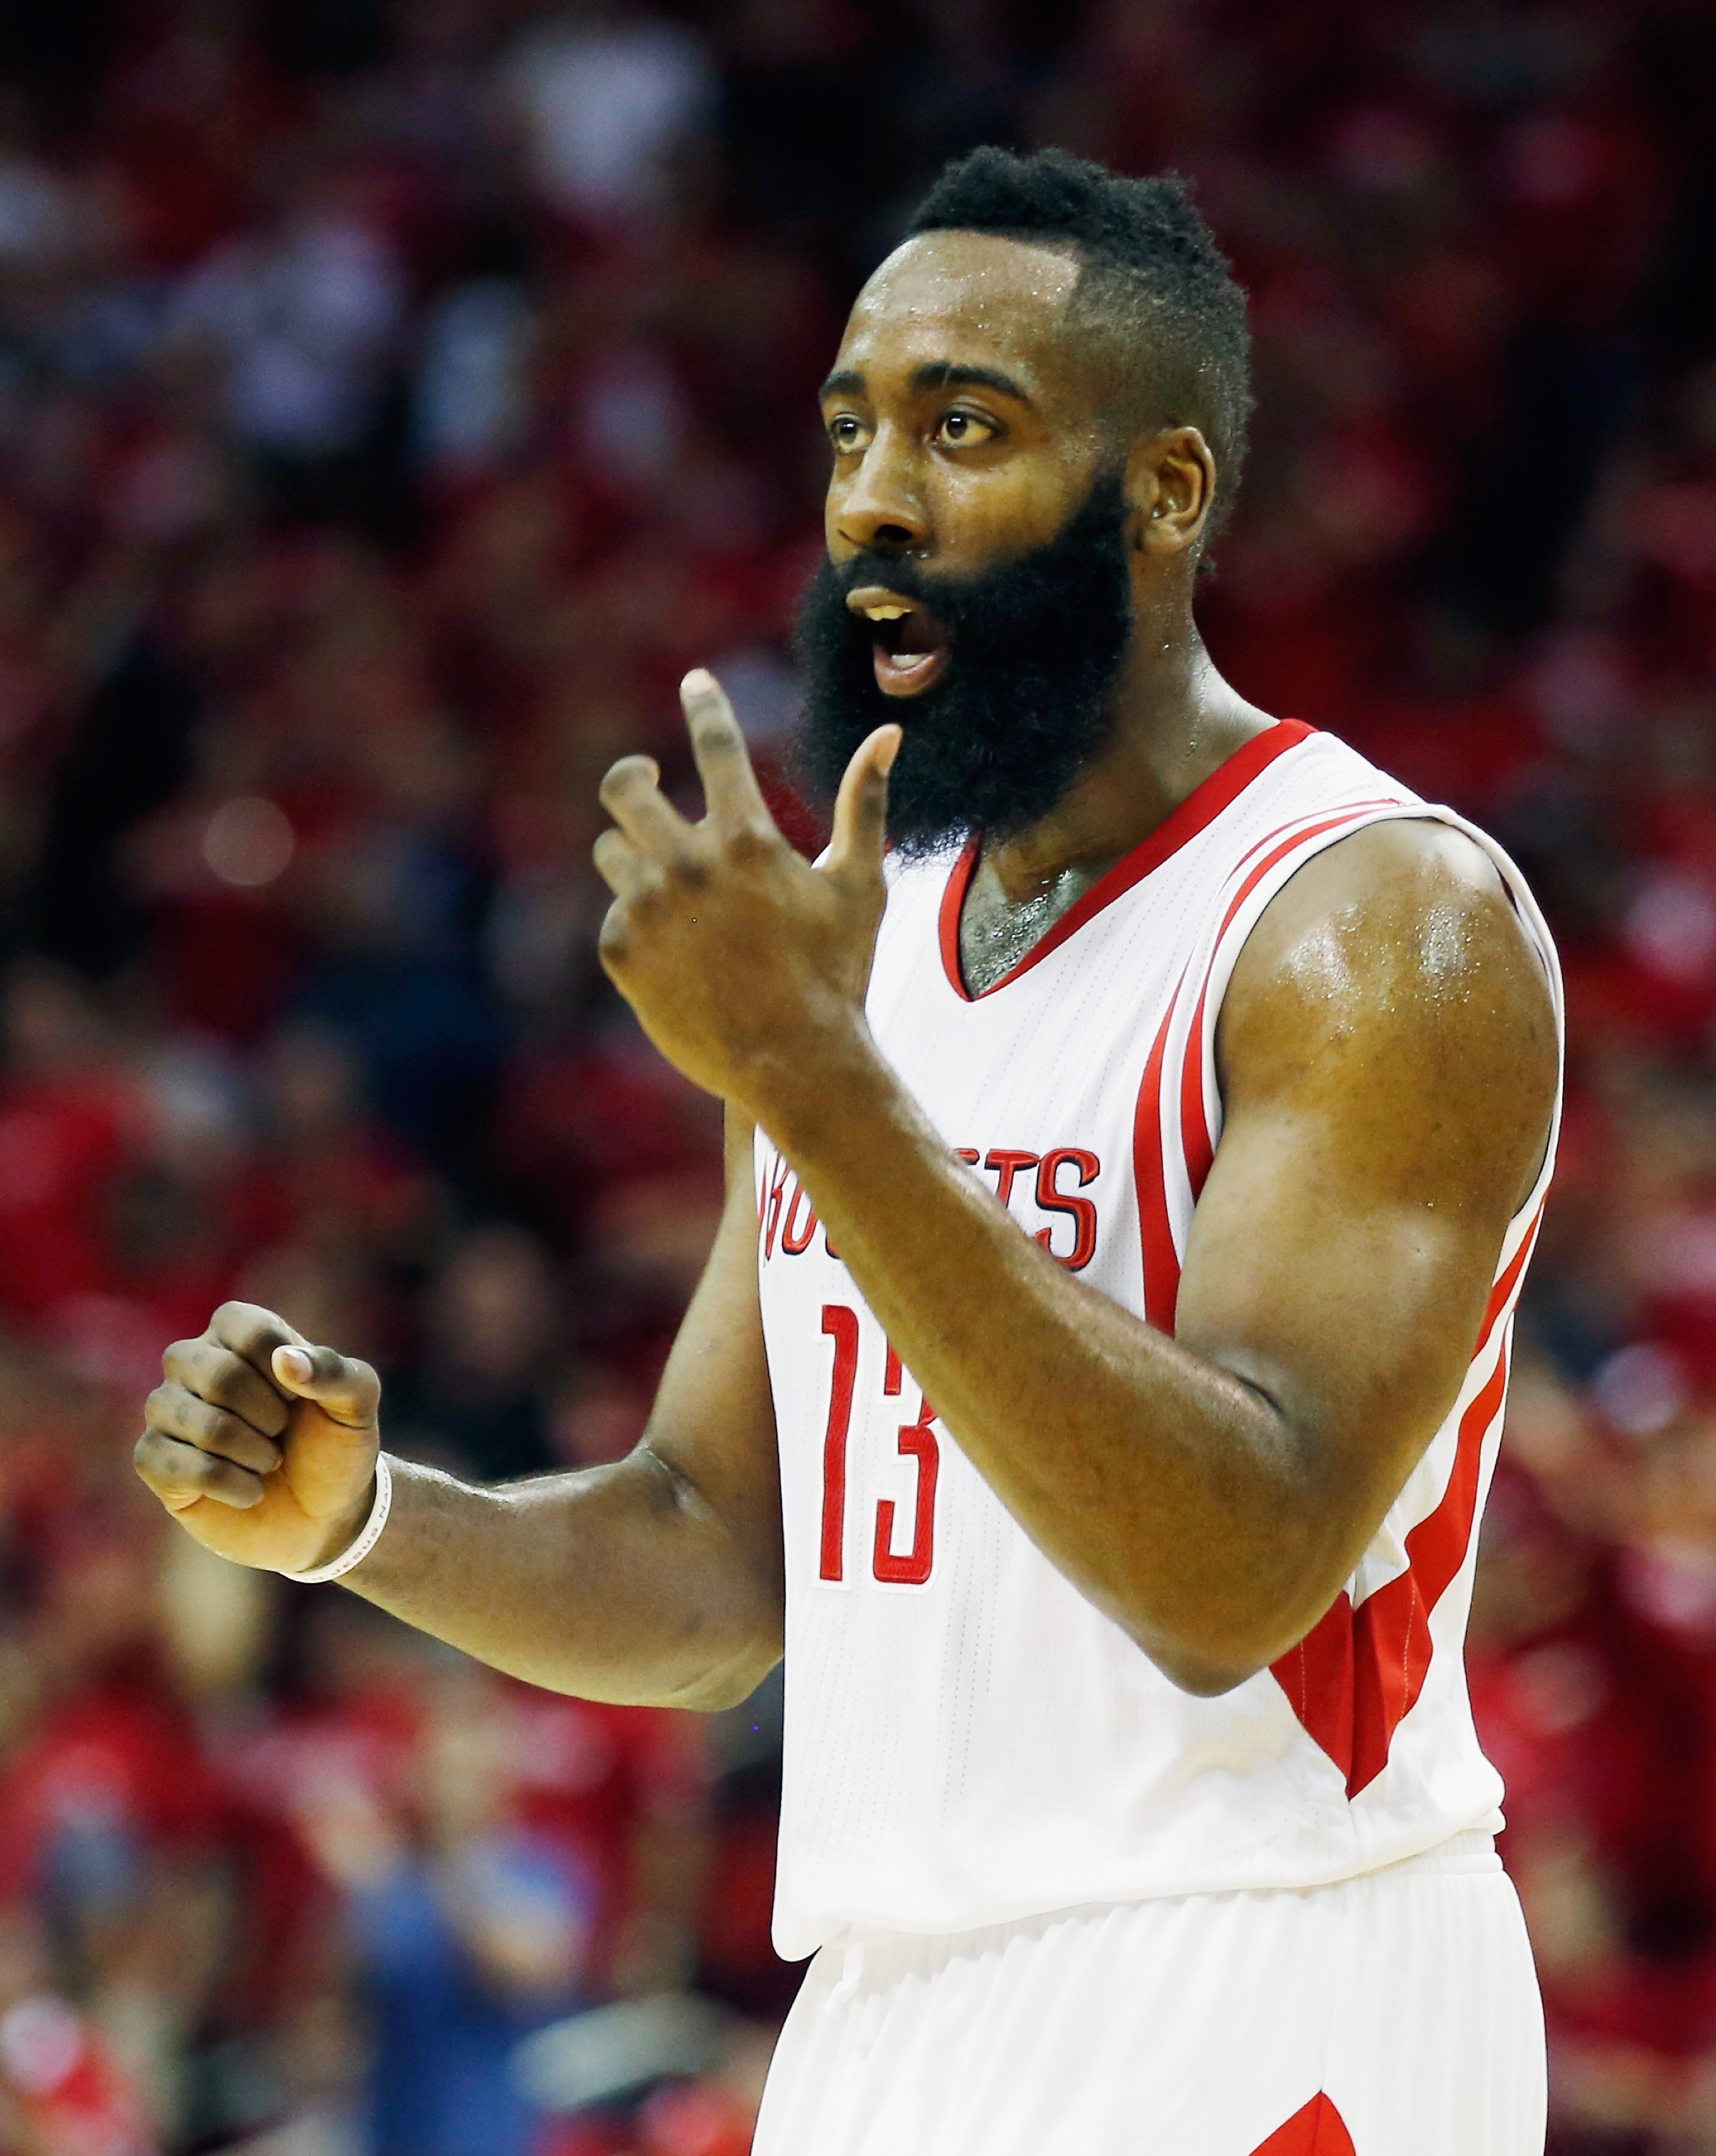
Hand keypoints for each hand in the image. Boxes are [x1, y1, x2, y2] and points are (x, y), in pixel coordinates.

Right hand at [134, 1302, 380, 1573]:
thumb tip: (285, 1360)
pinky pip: (172, 1465)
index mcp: (238, 1331)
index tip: (301, 1397)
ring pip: (198, 1422)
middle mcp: (193, 1361)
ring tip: (269, 1462)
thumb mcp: (357, 1404)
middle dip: (269, 1416)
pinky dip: (229, 1485)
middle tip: (283, 1434)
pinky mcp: (153, 1459)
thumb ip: (335, 1372)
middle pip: (219, 1376)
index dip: (288, 1371)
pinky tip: (250, 1491)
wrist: (323, 1514)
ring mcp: (167, 1410)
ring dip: (252, 1453)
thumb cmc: (334, 1445)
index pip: (249, 1328)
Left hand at [594, 669, 899, 1112]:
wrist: (795, 1064)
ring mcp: (649, 908)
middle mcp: (688, 864)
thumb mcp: (860, 887)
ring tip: (673, 892)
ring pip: (612, 852)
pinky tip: (675, 956)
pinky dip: (639, 926)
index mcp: (747, 840)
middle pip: (625, 788)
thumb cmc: (837, 975)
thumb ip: (866, 806)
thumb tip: (888, 734)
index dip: (706, 704)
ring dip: (635, 858)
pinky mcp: (620, 952)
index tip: (697, 682)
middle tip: (646, 783)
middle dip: (633, 778)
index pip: (717, 745)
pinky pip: (614, 916)